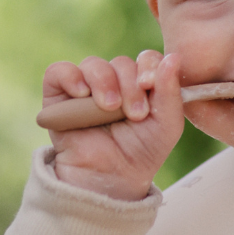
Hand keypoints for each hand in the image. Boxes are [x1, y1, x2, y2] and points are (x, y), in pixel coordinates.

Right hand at [41, 50, 183, 200]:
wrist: (112, 178)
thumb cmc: (142, 151)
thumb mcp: (168, 124)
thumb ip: (172, 91)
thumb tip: (174, 56)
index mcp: (141, 83)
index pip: (147, 59)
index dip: (150, 67)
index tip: (150, 86)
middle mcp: (114, 81)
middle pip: (122, 62)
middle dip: (131, 86)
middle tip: (135, 114)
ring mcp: (86, 86)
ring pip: (94, 65)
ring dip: (105, 83)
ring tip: (110, 108)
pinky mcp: (59, 95)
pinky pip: (59, 71)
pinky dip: (71, 77)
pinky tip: (82, 94)